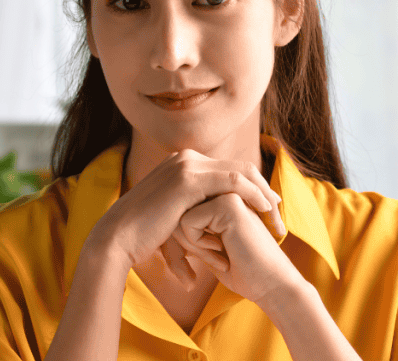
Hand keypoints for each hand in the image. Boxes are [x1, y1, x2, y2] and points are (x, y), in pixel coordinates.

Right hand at [88, 149, 285, 280]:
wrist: (118, 239)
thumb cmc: (142, 238)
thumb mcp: (171, 222)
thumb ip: (189, 220)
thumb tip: (202, 240)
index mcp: (182, 164)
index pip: (228, 170)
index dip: (251, 187)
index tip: (267, 208)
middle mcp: (186, 158)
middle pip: (239, 167)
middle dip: (262, 187)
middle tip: (279, 209)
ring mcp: (187, 165)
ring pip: (240, 172)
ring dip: (263, 193)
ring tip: (276, 215)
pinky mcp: (188, 179)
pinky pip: (233, 182)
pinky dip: (253, 194)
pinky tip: (265, 210)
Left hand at [171, 192, 303, 303]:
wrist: (271, 285)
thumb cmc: (241, 271)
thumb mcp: (207, 247)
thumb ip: (190, 230)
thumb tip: (163, 226)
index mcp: (221, 196)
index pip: (179, 210)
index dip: (181, 239)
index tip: (206, 256)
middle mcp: (224, 189)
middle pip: (176, 210)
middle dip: (183, 241)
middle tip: (213, 256)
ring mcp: (228, 192)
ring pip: (179, 214)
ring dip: (191, 243)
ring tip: (218, 253)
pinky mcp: (229, 203)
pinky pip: (187, 221)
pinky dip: (197, 243)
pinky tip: (221, 248)